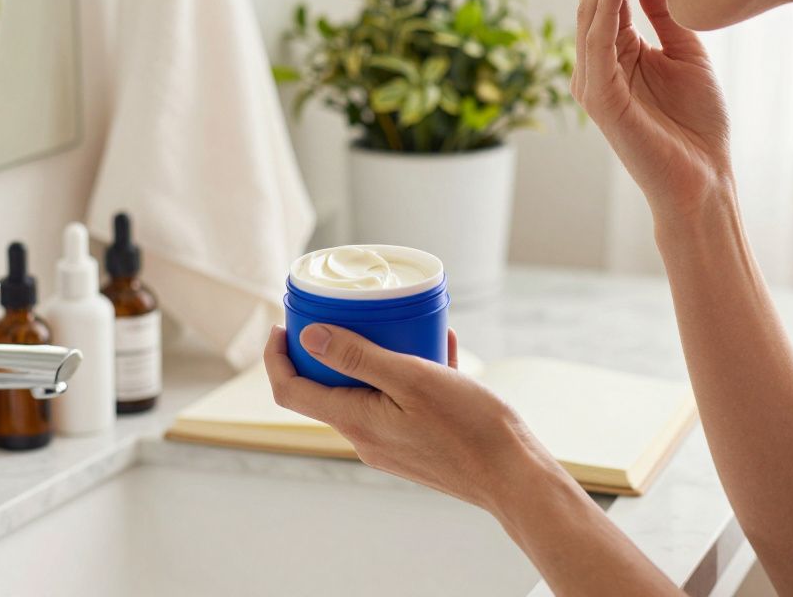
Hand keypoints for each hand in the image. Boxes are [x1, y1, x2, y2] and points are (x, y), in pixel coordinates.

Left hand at [264, 324, 544, 514]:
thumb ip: (359, 357)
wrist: (515, 478)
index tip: (280, 325)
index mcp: (356, 422)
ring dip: (374, 358)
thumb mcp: (413, 378)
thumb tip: (308, 335)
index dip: (276, 357)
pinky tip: (440, 348)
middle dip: (326, 350)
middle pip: (324, 390)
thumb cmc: (470, 427)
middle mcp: (365, 439)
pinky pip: (396, 403)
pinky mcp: (413, 446)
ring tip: (400, 324)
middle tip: (339, 314)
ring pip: (365, 394)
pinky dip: (406, 375)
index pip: (291, 391)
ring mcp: (389, 446)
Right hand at [573, 0, 732, 219]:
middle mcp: (595, 64)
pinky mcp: (599, 99)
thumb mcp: (685, 55)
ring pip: (590, 13)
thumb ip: (664, 16)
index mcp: (615, 54)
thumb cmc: (694, 127)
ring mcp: (592, 82)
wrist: (701, 182)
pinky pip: (595, 44)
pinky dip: (603, 8)